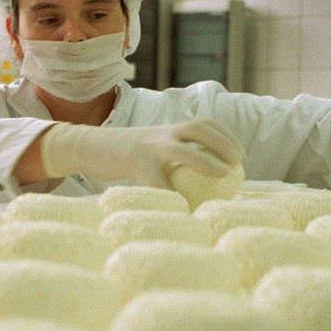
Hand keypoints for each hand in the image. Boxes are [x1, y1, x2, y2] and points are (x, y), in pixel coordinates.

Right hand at [40, 119, 244, 188]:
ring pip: (182, 150)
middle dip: (223, 143)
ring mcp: (147, 148)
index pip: (203, 123)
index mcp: (167, 130)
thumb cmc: (124, 154)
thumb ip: (172, 155)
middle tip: (237, 163)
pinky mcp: (134, 165)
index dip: (225, 135)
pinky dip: (174, 195)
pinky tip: (187, 207)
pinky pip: (159, 183)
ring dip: (206, 160)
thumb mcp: (151, 147)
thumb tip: (200, 174)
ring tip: (223, 174)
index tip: (240, 153)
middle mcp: (160, 134)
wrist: (90, 149)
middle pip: (198, 128)